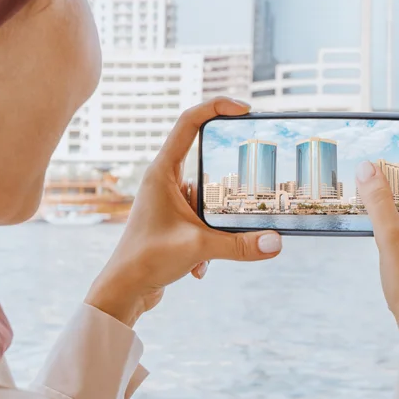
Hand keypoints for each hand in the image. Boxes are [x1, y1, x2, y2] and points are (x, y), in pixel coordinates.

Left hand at [84, 98, 283, 326]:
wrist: (122, 291)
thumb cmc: (146, 260)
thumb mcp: (199, 247)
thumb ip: (239, 244)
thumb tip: (276, 242)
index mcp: (162, 171)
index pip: (189, 122)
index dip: (216, 107)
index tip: (244, 109)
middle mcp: (163, 180)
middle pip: (205, 162)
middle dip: (227, 181)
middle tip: (252, 183)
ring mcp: (169, 200)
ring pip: (207, 197)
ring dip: (216, 223)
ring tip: (212, 246)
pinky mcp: (174, 221)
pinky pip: (202, 220)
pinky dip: (208, 242)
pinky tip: (198, 267)